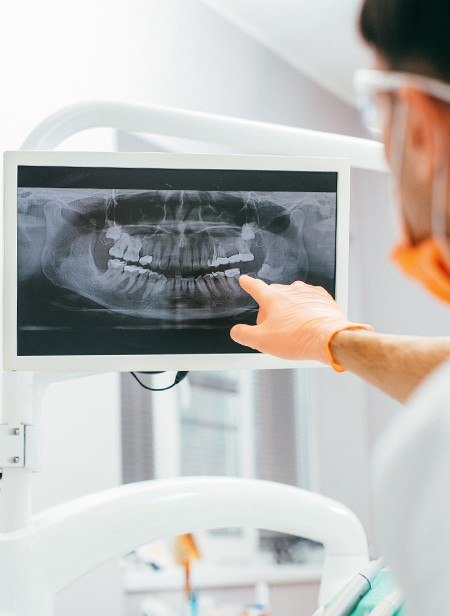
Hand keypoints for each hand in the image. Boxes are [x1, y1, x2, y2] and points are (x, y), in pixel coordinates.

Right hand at [230, 275, 372, 368]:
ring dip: (289, 310)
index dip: (248, 284)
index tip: (245, 280)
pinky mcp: (323, 298)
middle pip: (274, 296)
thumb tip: (236, 332)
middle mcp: (290, 291)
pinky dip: (306, 310)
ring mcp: (308, 293)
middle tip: (273, 329)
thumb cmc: (298, 338)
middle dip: (271, 309)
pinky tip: (307, 323)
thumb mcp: (262, 341)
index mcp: (273, 298)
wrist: (329, 338)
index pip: (256, 287)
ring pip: (293, 298)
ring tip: (293, 329)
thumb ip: (243, 335)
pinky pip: (309, 301)